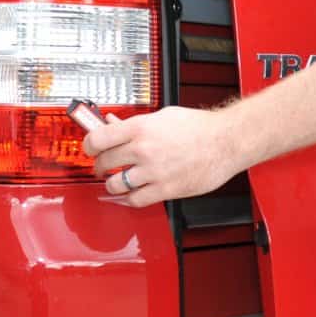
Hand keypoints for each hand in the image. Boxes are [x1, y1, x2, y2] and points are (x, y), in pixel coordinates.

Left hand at [83, 107, 242, 207]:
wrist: (226, 141)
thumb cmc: (200, 127)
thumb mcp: (163, 116)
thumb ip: (136, 122)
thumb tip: (114, 124)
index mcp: (140, 128)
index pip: (98, 139)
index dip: (89, 146)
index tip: (90, 149)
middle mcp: (144, 150)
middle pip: (104, 162)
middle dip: (99, 165)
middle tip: (102, 165)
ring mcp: (153, 172)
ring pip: (115, 184)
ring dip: (112, 184)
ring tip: (116, 180)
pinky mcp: (165, 189)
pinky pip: (135, 200)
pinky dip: (128, 199)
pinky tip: (129, 195)